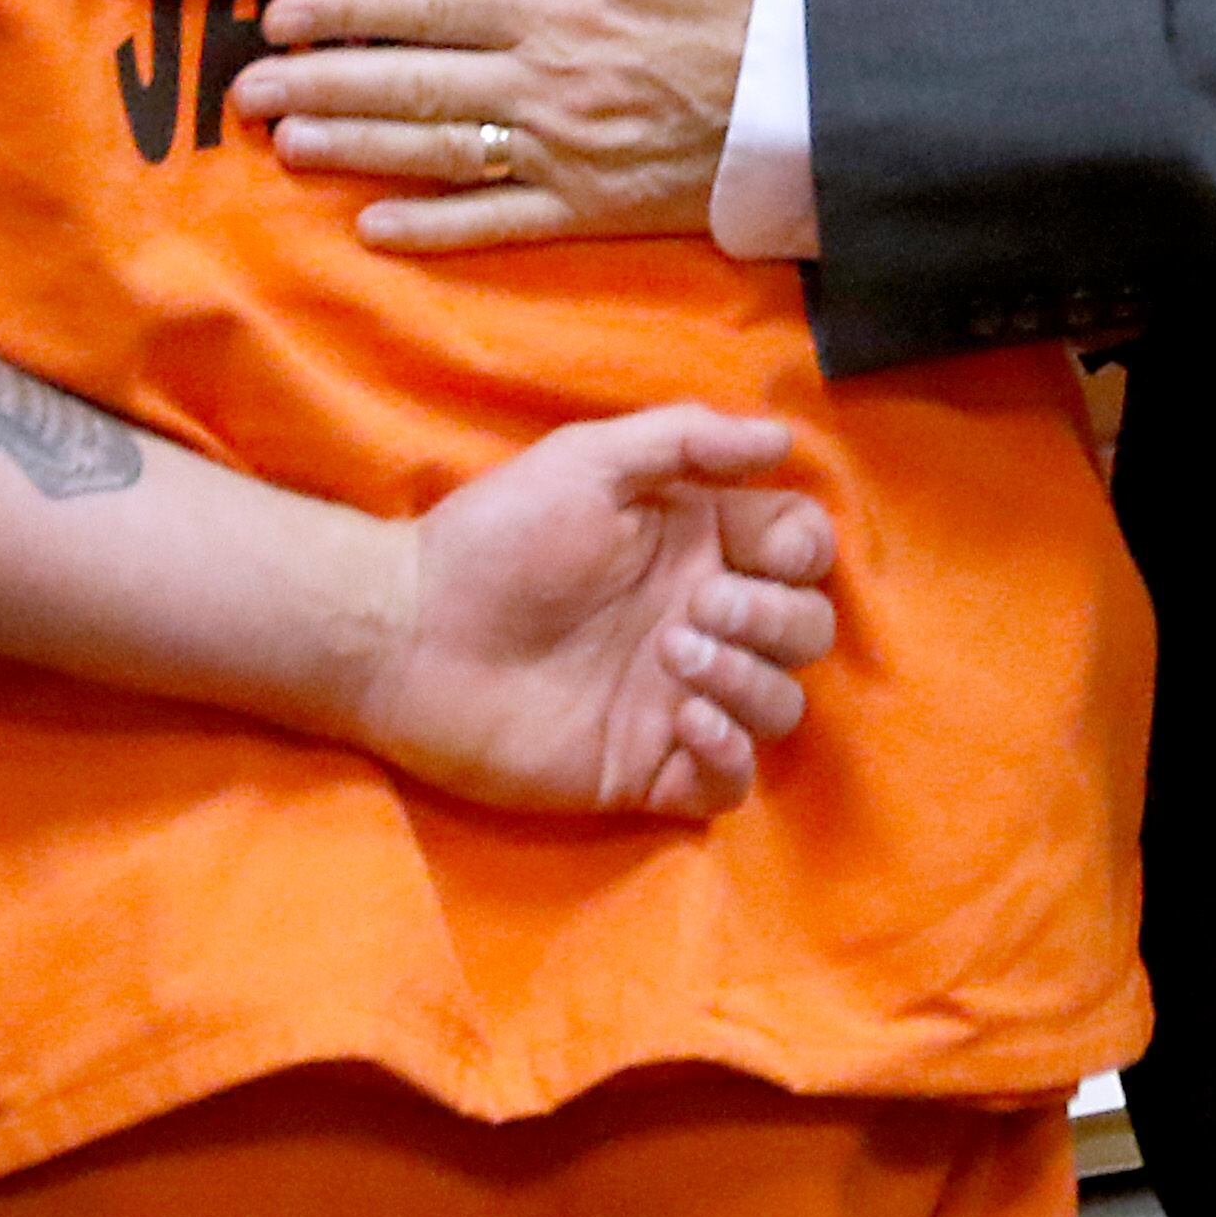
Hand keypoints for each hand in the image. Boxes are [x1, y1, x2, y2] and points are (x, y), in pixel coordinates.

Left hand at [236, 0, 763, 254]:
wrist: (828, 86)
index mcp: (553, 0)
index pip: (420, 6)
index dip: (342, 12)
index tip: (280, 16)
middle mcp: (541, 81)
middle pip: (405, 86)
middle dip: (319, 88)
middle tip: (244, 95)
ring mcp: (563, 151)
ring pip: (434, 153)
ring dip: (353, 151)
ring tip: (287, 148)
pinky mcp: (596, 207)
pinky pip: (498, 222)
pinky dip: (434, 228)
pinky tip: (376, 227)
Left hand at [352, 406, 837, 818]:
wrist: (410, 633)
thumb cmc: (494, 537)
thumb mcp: (588, 459)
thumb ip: (688, 440)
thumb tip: (783, 436)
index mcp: (696, 544)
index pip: (800, 548)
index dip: (801, 551)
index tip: (757, 552)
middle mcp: (700, 619)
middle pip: (806, 628)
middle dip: (774, 618)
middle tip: (695, 612)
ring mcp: (678, 698)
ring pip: (781, 704)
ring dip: (750, 681)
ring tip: (673, 661)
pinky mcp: (648, 768)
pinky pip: (733, 781)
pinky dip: (731, 753)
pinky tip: (685, 723)